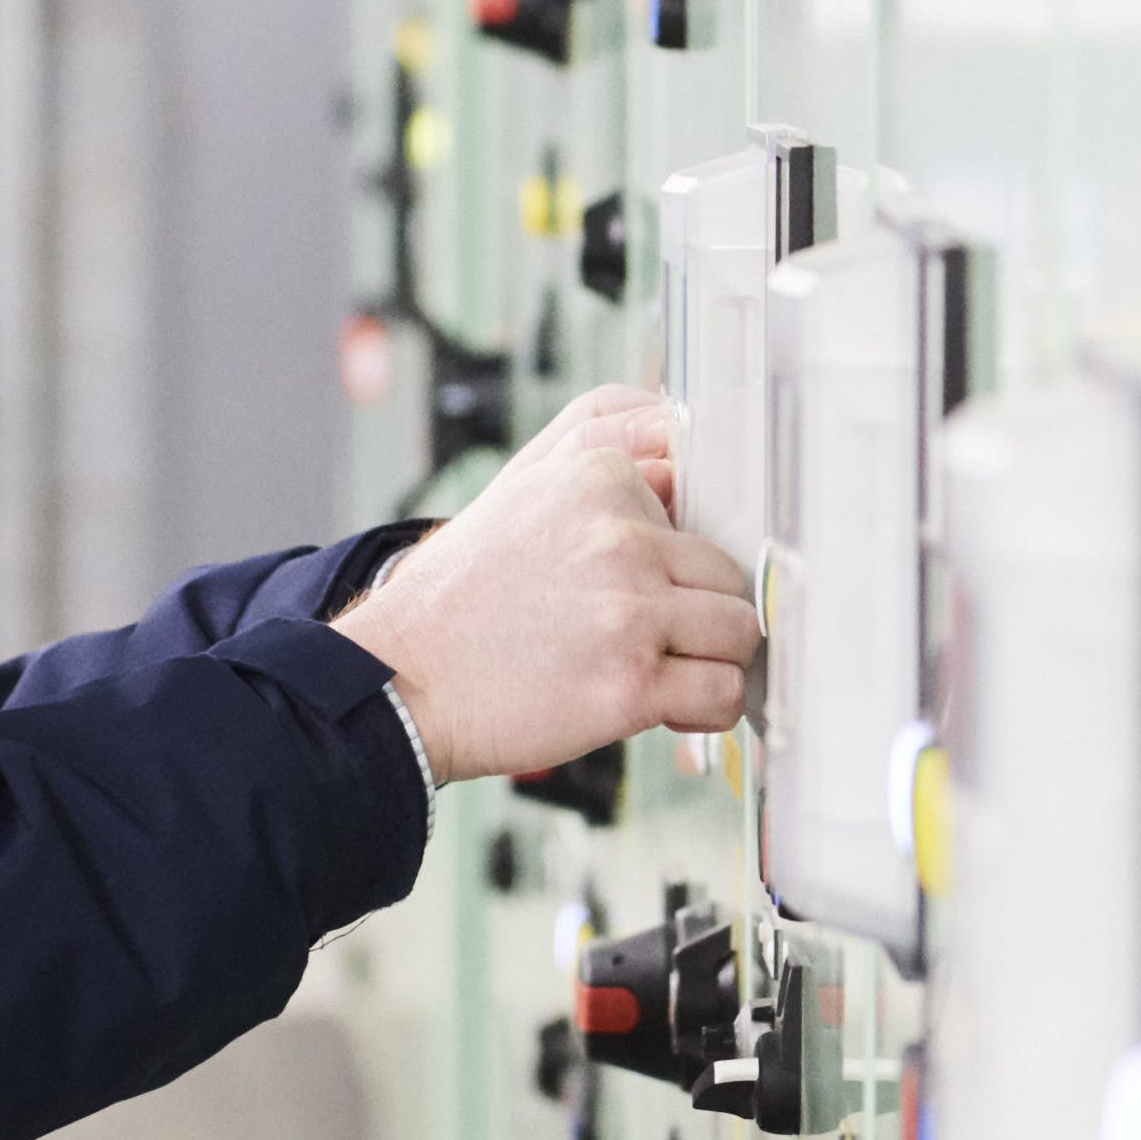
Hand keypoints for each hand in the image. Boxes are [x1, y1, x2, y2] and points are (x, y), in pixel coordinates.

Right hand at [334, 386, 758, 782]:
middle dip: (698, 609)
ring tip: (662, 670)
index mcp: (598, 474)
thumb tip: (682, 430)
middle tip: (648, 634)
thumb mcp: (522, 483)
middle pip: (727, 573)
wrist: (400, 678)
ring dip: (710, 660)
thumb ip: (602, 441)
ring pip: (740, 631)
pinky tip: (668, 708)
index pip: (705, 500)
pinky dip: (707, 709)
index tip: (659, 578)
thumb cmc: (463, 591)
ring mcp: (629, 609)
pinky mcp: (632, 684)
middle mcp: (620, 535)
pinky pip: (724, 693)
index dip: (682, 549)